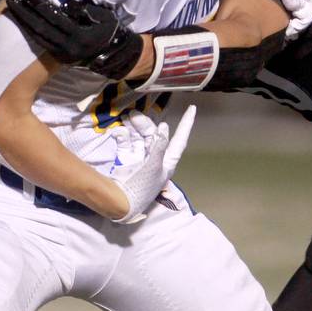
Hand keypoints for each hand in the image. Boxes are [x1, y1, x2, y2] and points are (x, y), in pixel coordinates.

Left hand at [3, 0, 141, 77]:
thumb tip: (66, 5)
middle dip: (24, 13)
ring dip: (23, 22)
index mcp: (80, 37)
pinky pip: (40, 42)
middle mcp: (69, 48)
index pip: (55, 18)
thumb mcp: (104, 16)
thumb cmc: (110, 30)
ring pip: (37, 37)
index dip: (39, 5)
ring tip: (11, 8)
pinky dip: (29, 30)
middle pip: (41, 28)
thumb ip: (86, 10)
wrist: (114, 54)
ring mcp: (63, 55)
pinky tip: (21, 20)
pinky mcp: (59, 57)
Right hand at [108, 106, 195, 223]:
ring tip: (126, 118)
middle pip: (154, 134)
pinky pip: (126, 143)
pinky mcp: (126, 159)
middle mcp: (155, 158)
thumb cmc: (142, 187)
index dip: (186, 124)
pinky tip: (119, 131)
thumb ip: (159, 145)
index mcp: (168, 161)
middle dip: (145, 124)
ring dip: (133, 126)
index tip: (192, 108)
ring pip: (139, 136)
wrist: (121, 202)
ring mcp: (140, 158)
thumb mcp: (154, 166)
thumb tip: (163, 128)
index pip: (180, 139)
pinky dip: (122, 136)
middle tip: (134, 115)